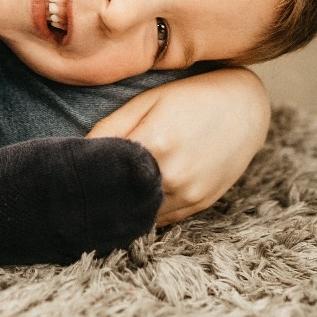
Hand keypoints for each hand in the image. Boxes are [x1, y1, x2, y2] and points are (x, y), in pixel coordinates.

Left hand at [86, 66, 270, 226]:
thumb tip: (78, 151)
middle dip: (102, 193)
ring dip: (124, 207)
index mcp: (155, 145)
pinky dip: (146, 212)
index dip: (86, 174)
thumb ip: (110, 128)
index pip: (104, 173)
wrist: (244, 106)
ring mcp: (190, 194)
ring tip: (110, 192)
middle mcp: (174, 176)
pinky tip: (137, 197)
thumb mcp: (145, 102)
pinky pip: (162, 219)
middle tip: (86, 186)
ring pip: (141, 215)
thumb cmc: (189, 97)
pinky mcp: (200, 204)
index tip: (72, 173)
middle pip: (121, 199)